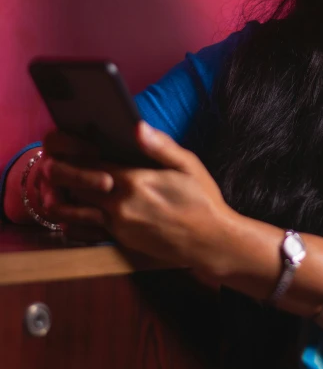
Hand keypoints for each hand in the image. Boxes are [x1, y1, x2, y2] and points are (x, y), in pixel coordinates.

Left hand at [44, 122, 237, 276]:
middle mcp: (121, 205)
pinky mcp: (121, 242)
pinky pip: (87, 229)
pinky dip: (78, 218)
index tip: (79, 147)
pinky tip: (79, 209)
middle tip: (66, 163)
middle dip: (70, 173)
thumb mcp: (188, 165)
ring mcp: (118, 226)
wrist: (210, 242)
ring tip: (69, 185)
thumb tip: (137, 126)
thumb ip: (160, 145)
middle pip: (78, 185)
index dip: (79, 154)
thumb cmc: (202, 201)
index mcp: (135, 181)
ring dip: (71, 197)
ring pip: (77, 209)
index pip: (91, 164)